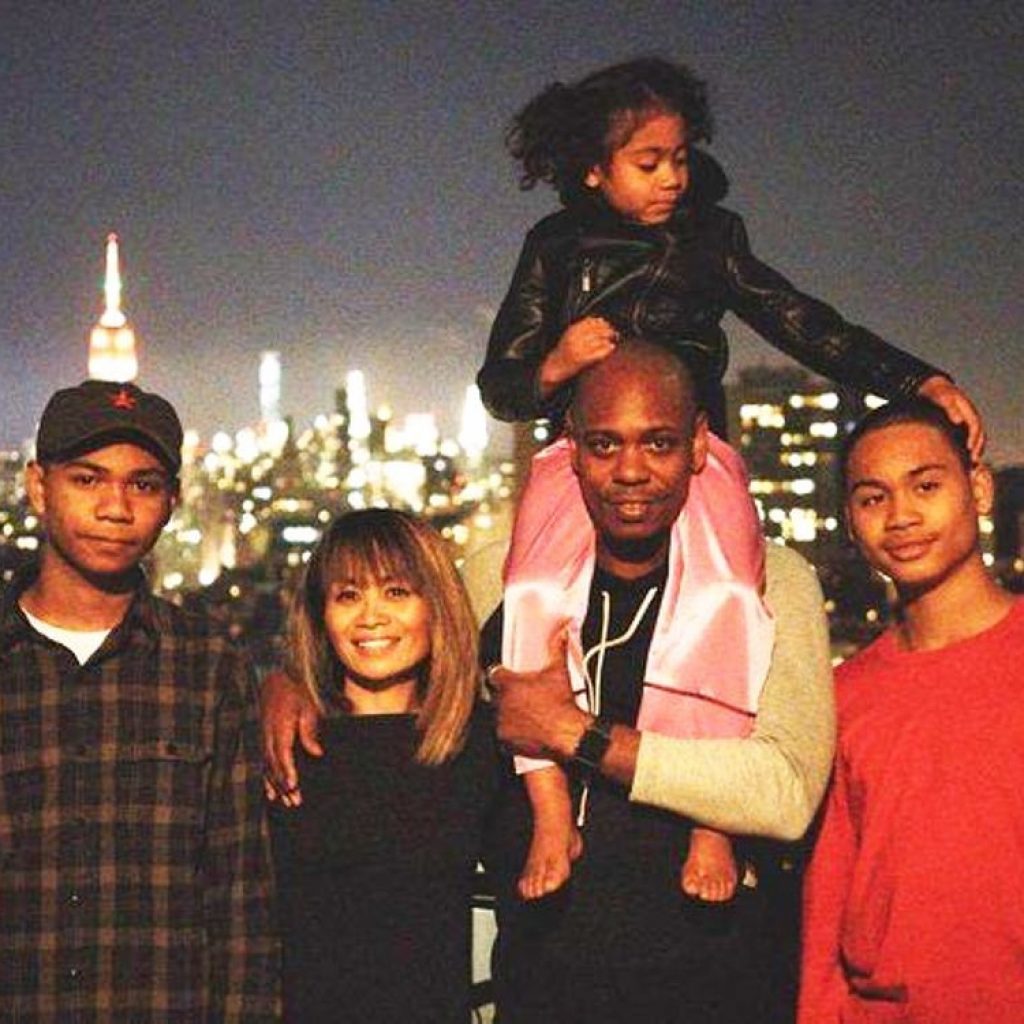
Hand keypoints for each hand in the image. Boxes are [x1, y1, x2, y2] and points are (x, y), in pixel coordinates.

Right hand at [260, 670, 322, 805]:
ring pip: (268, 768)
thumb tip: (317, 752)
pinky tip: (270, 793)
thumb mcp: (307, 708)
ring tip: (286, 802)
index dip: (287, 772)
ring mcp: (263, 740)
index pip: (283, 755)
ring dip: (276, 786)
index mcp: (280, 729)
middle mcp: (268, 737)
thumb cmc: (294, 694)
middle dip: (284, 785)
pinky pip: (263, 764)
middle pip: (275, 766)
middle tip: (295, 802)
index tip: (293, 786)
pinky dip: (266, 779)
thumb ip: (309, 731)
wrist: (274, 682)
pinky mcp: (262, 741)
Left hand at [489, 631, 588, 760]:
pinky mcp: (503, 740)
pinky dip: (509, 734)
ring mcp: (499, 722)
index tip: (509, 680)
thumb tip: (562, 632)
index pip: (493, 674)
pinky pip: (500, 735)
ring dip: (506, 714)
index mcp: (507, 682)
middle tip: (522, 699)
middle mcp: (499, 701)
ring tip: (525, 716)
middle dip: (505, 696)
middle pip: (494, 695)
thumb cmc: (562, 703)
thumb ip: (557, 648)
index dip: (502, 676)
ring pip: (496, 715)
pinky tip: (524, 731)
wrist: (567, 734)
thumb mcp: (559, 671)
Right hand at [538, 317, 616, 395]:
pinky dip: (607, 349)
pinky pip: (598, 353)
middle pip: (596, 331)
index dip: (601, 323)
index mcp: (571, 331)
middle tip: (614, 333)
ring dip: (608, 339)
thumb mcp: (570, 335)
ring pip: (599, 341)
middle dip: (607, 330)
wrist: (555, 367)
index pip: (590, 322)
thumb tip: (601, 320)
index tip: (607, 324)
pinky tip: (611, 347)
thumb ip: (583, 327)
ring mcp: (578, 350)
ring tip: (612, 340)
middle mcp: (574, 339)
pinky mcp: (582, 360)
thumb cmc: (565, 351)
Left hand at [916, 376, 985, 460]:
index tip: (970, 449)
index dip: (974, 438)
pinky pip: (966, 439)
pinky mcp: (959, 426)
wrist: (934, 389)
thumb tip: (959, 421)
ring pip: (975, 438)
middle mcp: (970, 417)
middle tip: (972, 462)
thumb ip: (951, 408)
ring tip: (969, 464)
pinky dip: (966, 448)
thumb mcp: (944, 397)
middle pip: (979, 435)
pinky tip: (961, 459)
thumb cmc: (938, 394)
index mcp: (969, 411)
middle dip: (978, 448)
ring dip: (974, 450)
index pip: (975, 427)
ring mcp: (966, 422)